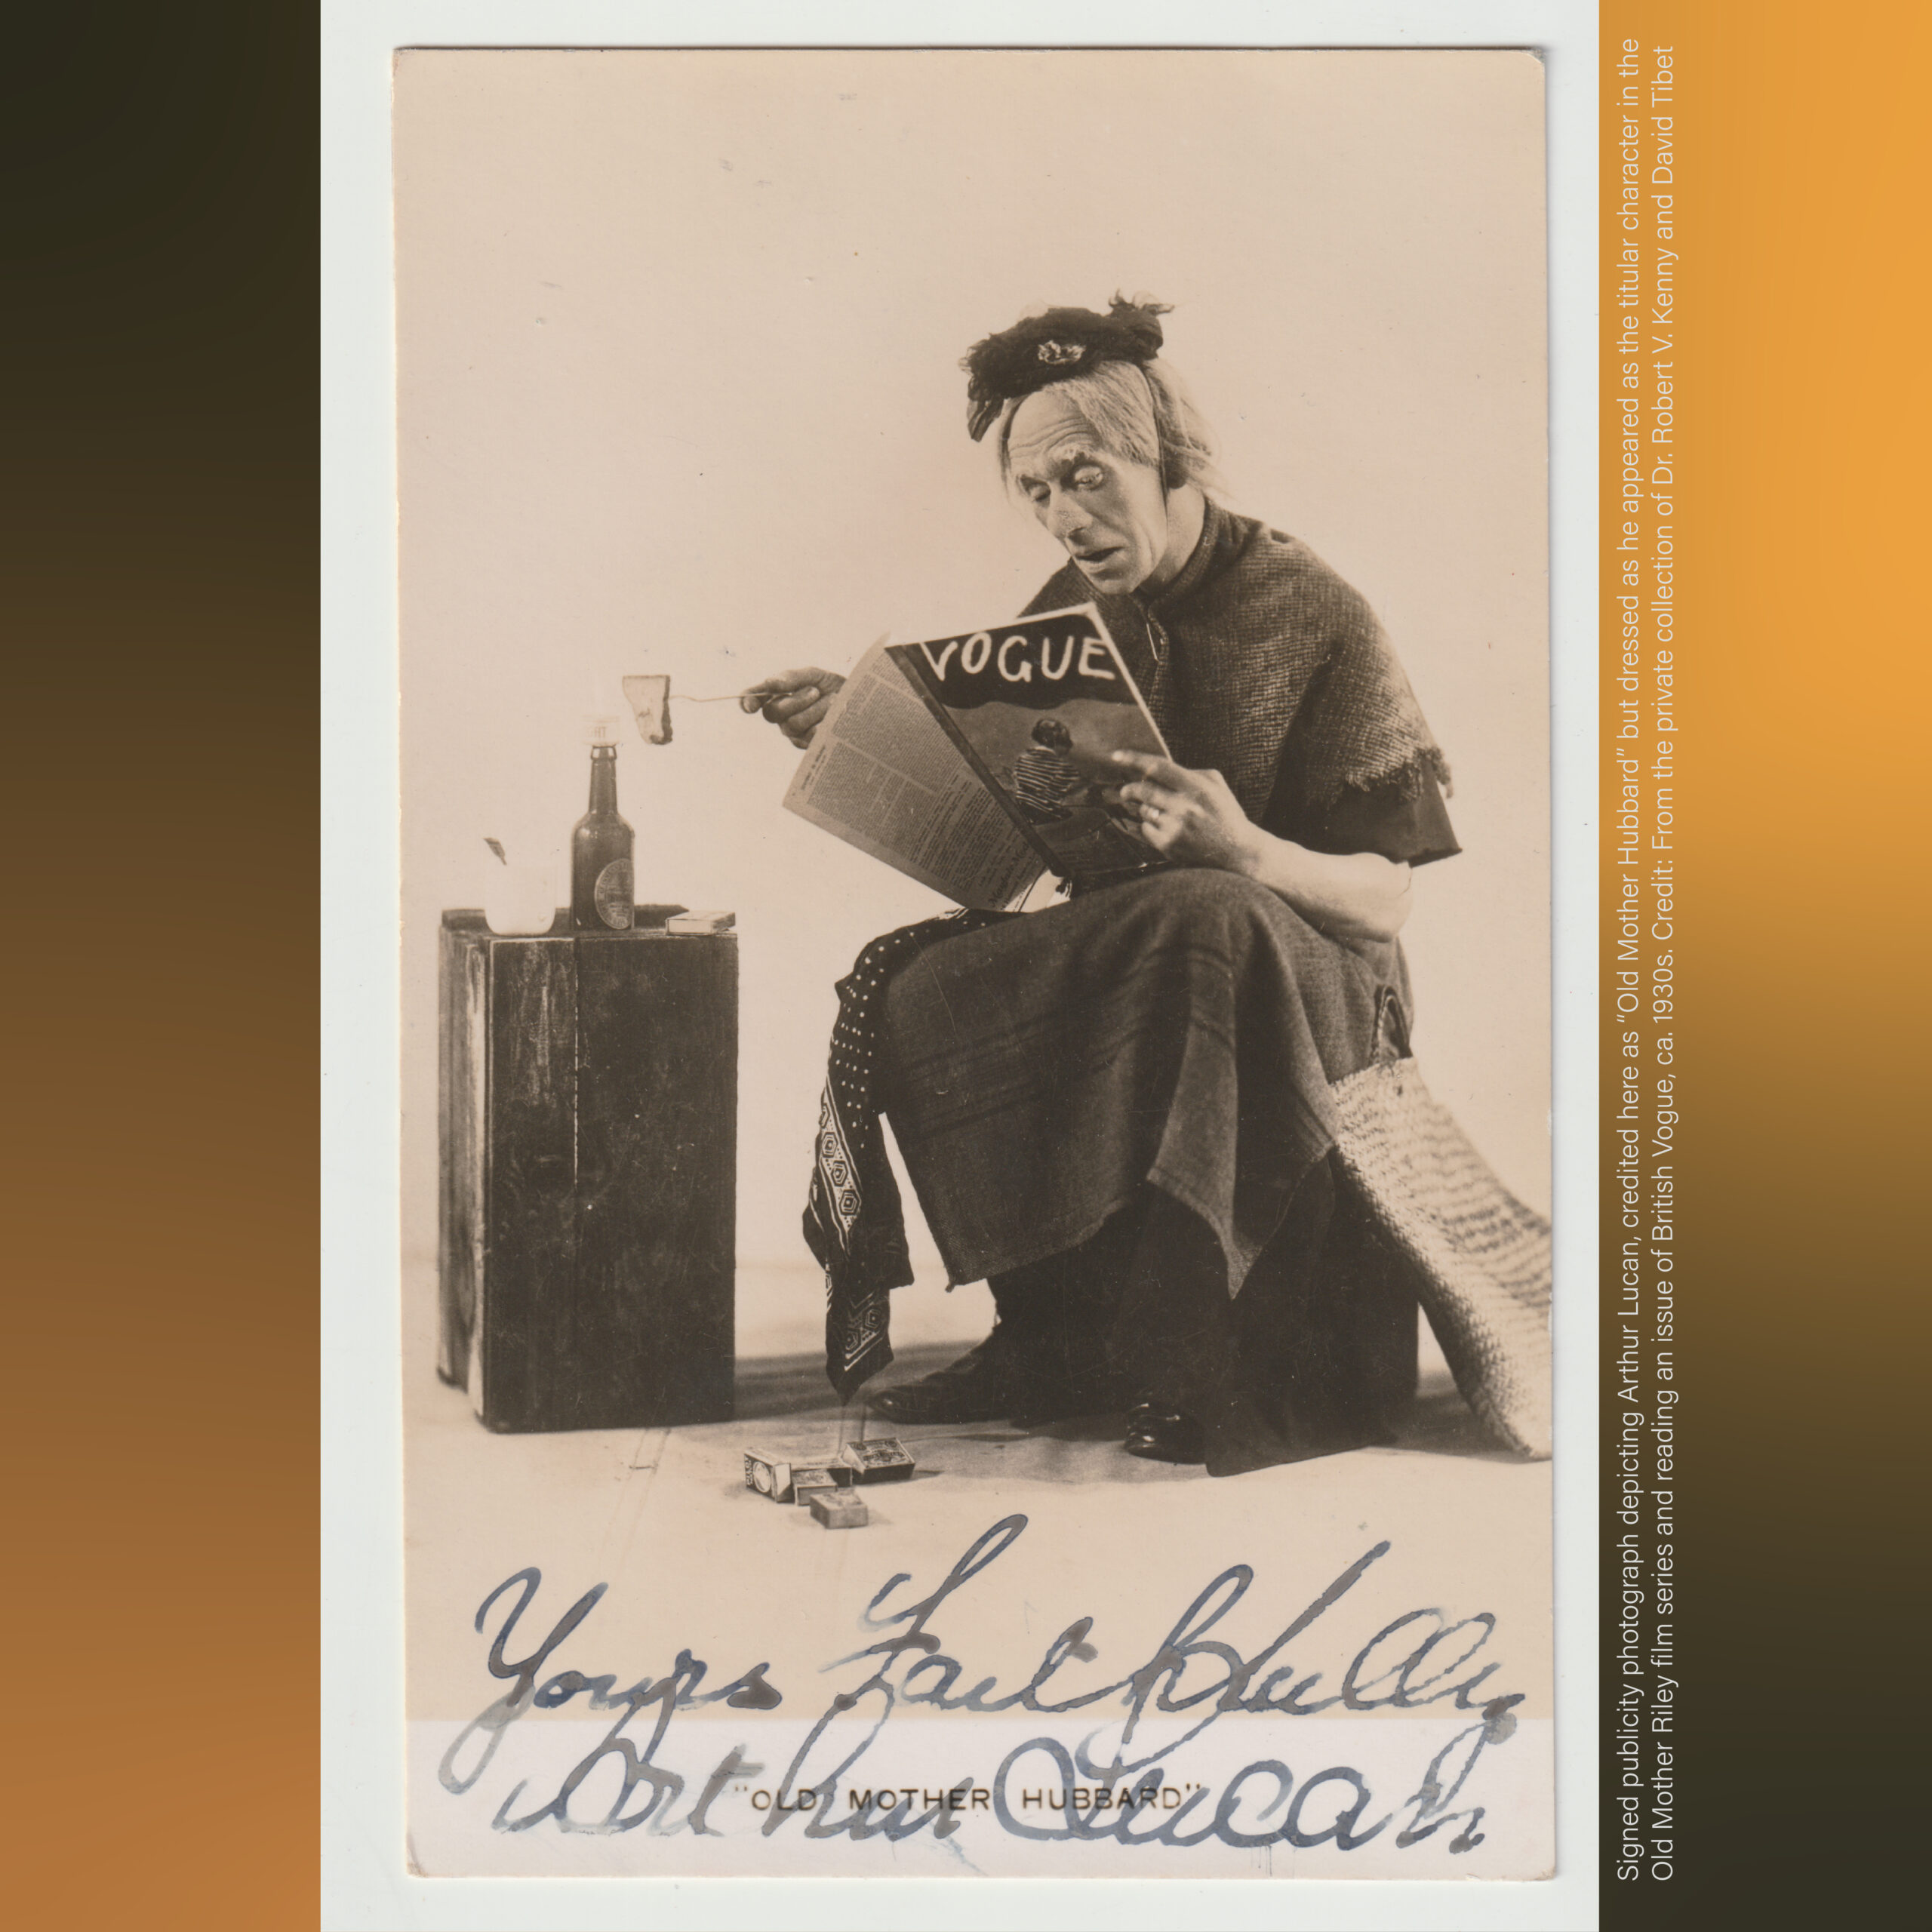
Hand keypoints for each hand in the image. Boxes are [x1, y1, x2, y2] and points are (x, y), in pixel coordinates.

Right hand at [740, 667, 844, 748]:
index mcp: (776, 696)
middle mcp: (781, 716)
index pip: (754, 699)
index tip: (749, 706)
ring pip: (793, 724)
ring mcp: (793, 732)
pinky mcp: (808, 745)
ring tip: (833, 701)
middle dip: (796, 700)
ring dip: (815, 709)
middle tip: (815, 691)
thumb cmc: (830, 686)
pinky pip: (810, 736)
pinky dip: (824, 722)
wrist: (857, 701)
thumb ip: (791, 677)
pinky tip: (834, 715)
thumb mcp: (813, 675)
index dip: (747, 702)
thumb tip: (769, 683)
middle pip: (773, 713)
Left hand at [1109, 752, 1264, 874]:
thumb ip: (1190, 773)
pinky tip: (1168, 829)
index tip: (1116, 756)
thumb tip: (1158, 768)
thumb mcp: (1216, 785)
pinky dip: (1151, 826)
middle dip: (1129, 789)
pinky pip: (1146, 829)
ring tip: (1163, 814)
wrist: (1237, 851)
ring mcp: (1175, 826)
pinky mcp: (1169, 845)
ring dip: (1145, 809)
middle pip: (1143, 790)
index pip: (1157, 767)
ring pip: (1143, 810)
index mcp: (1197, 786)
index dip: (1133, 759)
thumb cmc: (1225, 814)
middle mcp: (1184, 805)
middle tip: (1127, 790)